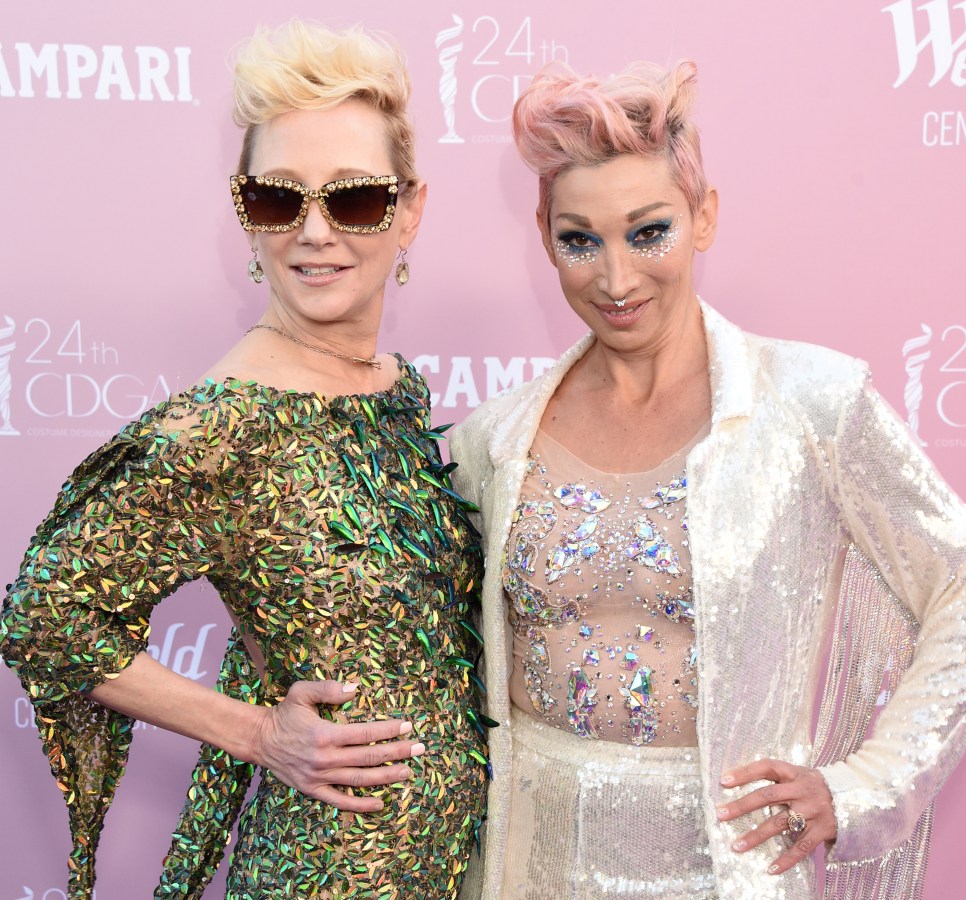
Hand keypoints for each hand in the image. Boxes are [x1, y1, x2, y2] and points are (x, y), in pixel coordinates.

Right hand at [250, 680, 421, 811]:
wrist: (260, 739)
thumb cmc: (284, 713)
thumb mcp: (301, 692)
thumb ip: (328, 688)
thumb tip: (355, 689)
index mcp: (325, 733)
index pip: (366, 733)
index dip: (389, 729)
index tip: (408, 726)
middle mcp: (325, 758)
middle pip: (369, 756)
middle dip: (397, 752)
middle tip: (419, 748)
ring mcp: (320, 777)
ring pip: (361, 779)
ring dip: (387, 776)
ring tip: (408, 772)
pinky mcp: (313, 790)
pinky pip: (341, 801)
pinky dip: (361, 805)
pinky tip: (380, 803)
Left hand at [716, 759, 836, 874]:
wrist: (856, 795)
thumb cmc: (815, 785)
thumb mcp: (799, 774)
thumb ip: (777, 778)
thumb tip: (739, 781)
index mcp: (794, 773)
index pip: (766, 767)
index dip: (745, 772)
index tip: (724, 781)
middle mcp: (802, 790)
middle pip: (768, 796)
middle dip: (742, 805)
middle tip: (720, 814)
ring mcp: (813, 811)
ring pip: (780, 823)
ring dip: (756, 836)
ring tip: (737, 846)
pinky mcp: (822, 830)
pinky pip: (801, 847)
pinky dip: (786, 860)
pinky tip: (770, 869)